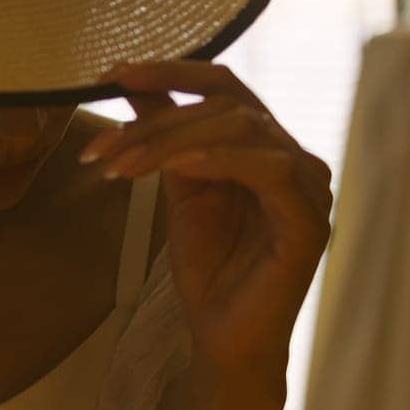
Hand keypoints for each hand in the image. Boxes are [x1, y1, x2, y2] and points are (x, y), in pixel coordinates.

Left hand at [79, 61, 332, 384]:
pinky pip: (269, 170)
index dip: (170, 72)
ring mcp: (308, 187)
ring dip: (171, 141)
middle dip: (155, 121)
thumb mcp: (176, 189)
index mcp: (265, 146)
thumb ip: (162, 137)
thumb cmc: (207, 267)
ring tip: (119, 167)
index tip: (111, 74)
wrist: (223, 338)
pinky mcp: (309, 221)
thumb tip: (128, 83)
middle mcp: (293, 158)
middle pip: (226, 106)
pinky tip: (174, 167)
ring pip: (242, 129)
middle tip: (100, 148)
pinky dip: (219, 160)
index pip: (223, 86)